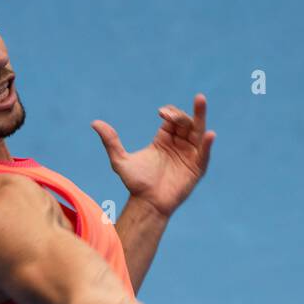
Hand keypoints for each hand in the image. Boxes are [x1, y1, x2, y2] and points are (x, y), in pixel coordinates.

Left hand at [92, 93, 214, 217]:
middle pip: (186, 122)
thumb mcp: (120, 160)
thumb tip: (94, 122)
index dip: (169, 113)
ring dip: (200, 115)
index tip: (161, 113)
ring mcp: (189, 156)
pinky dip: (207, 143)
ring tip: (200, 100)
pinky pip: (204, 153)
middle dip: (180, 114)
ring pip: (198, 131)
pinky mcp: (196, 168)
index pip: (172, 119)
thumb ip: (111, 141)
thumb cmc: (135, 184)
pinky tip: (209, 134)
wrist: (147, 204)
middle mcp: (178, 145)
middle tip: (170, 114)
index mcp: (164, 140)